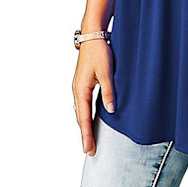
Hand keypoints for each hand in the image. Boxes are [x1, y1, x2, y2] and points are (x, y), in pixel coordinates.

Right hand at [72, 39, 114, 155]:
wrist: (92, 36)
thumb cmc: (99, 52)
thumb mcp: (106, 72)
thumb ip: (108, 91)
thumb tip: (110, 110)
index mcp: (81, 89)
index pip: (83, 117)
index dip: (86, 134)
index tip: (88, 149)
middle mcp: (77, 89)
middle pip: (80, 116)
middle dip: (85, 134)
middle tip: (89, 150)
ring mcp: (79, 86)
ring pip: (81, 110)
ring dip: (84, 125)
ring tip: (89, 139)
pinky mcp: (83, 82)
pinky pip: (83, 103)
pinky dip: (85, 114)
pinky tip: (89, 119)